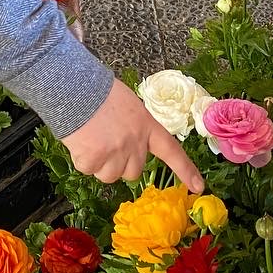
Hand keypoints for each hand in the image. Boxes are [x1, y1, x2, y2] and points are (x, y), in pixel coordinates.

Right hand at [61, 80, 204, 191]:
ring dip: (100, 163)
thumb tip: (128, 147)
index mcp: (146, 125)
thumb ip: (135, 129)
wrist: (74, 87)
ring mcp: (115, 152)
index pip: (171, 150)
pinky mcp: (94, 159)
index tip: (198, 186)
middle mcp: (135, 142)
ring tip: (91, 138)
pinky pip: (89, 170)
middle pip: (133, 171)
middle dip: (120, 162)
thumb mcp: (127, 106)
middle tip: (105, 140)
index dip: (185, 170)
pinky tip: (80, 140)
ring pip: (110, 175)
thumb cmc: (98, 91)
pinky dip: (82, 159)